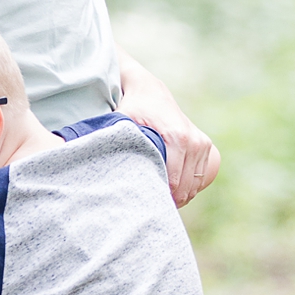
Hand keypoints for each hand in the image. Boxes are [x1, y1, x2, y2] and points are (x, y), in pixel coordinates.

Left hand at [117, 53, 219, 206]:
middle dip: (164, 201)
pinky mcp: (207, 148)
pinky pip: (199, 181)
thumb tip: (86, 161)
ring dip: (176, 198)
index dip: (155, 198)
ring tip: (153, 197)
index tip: (140, 203)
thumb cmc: (131, 109)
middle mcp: (195, 142)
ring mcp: (203, 145)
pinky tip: (169, 190)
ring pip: (192, 188)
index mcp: (176, 138)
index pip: (172, 184)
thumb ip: (108, 142)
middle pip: (183, 190)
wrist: (149, 91)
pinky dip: (186, 189)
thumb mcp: (119, 124)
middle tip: (143, 204)